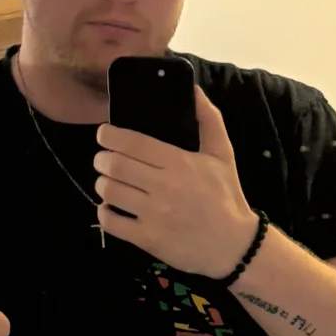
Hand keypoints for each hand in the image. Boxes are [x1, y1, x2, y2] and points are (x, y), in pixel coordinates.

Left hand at [94, 89, 259, 275]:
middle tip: (103, 159)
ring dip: (102, 183)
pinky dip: (104, 211)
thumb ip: (208, 120)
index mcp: (179, 163)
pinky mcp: (147, 239)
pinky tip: (111, 207)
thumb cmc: (227, 197)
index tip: (103, 133)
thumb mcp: (223, 154)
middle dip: (101, 158)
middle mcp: (164, 187)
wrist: (234, 246)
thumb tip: (192, 89)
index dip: (109, 135)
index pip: (131, 142)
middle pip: (114, 164)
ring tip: (108, 181)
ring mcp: (154, 214)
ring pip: (109, 191)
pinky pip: (111, 221)